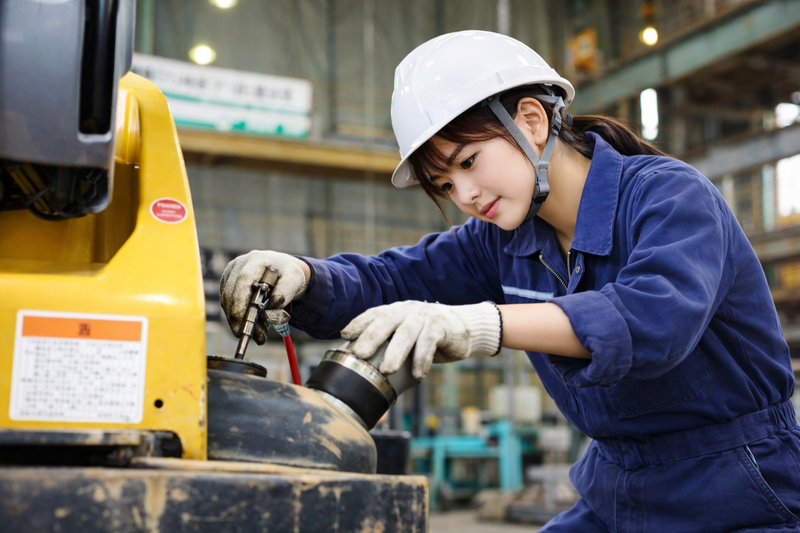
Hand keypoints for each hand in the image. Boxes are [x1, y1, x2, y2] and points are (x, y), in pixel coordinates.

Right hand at [220, 250, 307, 343]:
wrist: (282, 268)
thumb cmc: (288, 273)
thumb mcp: (294, 281)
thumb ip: (285, 292)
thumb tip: (271, 308)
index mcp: (256, 260)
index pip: (243, 281)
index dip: (242, 304)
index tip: (248, 325)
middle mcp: (239, 264)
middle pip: (231, 294)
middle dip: (241, 320)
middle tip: (259, 338)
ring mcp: (230, 273)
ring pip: (226, 301)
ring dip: (240, 321)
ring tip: (260, 334)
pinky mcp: (226, 282)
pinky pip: (227, 303)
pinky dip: (238, 317)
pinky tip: (254, 325)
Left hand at [341, 301, 501, 378]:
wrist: (465, 328)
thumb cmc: (429, 336)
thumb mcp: (407, 336)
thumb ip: (390, 344)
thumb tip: (361, 367)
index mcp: (396, 311)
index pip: (375, 314)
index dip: (359, 323)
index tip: (344, 335)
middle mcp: (408, 310)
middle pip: (387, 321)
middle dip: (371, 336)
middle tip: (359, 354)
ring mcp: (425, 317)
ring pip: (407, 333)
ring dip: (396, 352)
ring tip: (386, 370)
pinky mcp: (442, 327)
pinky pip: (429, 342)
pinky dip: (422, 359)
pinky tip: (417, 374)